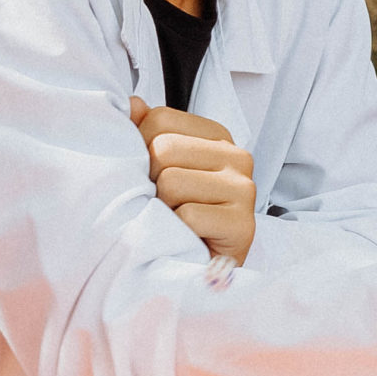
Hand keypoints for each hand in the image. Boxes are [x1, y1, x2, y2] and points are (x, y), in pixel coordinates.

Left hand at [130, 98, 256, 266]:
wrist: (201, 271)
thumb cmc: (179, 216)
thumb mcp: (162, 168)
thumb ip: (146, 132)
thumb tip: (131, 104)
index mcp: (217, 136)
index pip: (159, 119)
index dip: (140, 148)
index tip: (151, 175)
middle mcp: (237, 157)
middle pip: (162, 149)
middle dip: (150, 181)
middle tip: (163, 203)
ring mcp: (244, 189)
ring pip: (170, 183)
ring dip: (162, 209)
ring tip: (174, 220)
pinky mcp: (243, 224)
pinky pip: (188, 216)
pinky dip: (177, 231)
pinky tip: (186, 237)